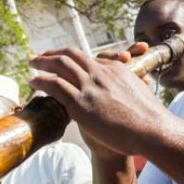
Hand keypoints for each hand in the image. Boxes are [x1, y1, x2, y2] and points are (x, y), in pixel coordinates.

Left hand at [29, 45, 168, 157]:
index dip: (74, 59)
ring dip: (42, 62)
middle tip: (41, 56)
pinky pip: (54, 85)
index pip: (90, 59)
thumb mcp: (142, 97)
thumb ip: (133, 91)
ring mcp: (90, 87)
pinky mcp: (81, 103)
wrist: (152, 130)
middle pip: (72, 54)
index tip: (65, 62)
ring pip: (60, 65)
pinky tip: (32, 82)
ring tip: (31, 63)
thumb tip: (134, 93)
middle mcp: (101, 73)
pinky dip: (41, 81)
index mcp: (116, 70)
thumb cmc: (150, 121)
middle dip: (54, 53)